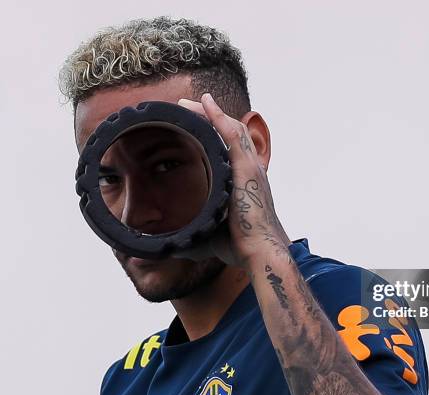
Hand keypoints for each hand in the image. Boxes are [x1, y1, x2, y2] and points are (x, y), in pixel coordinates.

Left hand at [177, 94, 290, 267]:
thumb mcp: (211, 234)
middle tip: (186, 109)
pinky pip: (232, 134)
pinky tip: (204, 103)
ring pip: (232, 128)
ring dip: (210, 113)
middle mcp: (251, 169)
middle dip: (210, 118)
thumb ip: (190, 234)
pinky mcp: (246, 168)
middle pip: (232, 132)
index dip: (215, 134)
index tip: (194, 127)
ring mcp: (250, 166)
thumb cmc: (241, 246)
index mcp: (245, 182)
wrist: (260, 250)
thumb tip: (159, 249)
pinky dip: (218, 116)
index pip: (232, 149)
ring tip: (188, 104)